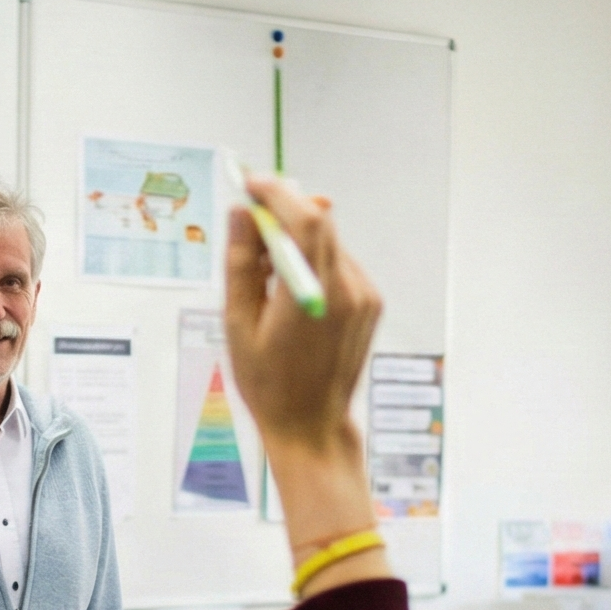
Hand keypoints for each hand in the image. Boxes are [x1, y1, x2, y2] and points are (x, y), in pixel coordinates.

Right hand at [221, 174, 381, 462]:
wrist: (312, 424)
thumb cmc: (270, 384)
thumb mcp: (239, 324)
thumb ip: (241, 264)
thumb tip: (241, 214)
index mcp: (312, 296)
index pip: (304, 218)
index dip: (277, 192)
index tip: (250, 184)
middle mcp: (347, 290)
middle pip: (320, 222)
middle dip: (284, 211)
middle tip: (252, 222)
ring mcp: (365, 296)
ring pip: (328, 242)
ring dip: (298, 241)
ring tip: (267, 277)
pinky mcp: (372, 302)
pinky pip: (340, 263)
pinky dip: (315, 263)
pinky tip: (293, 295)